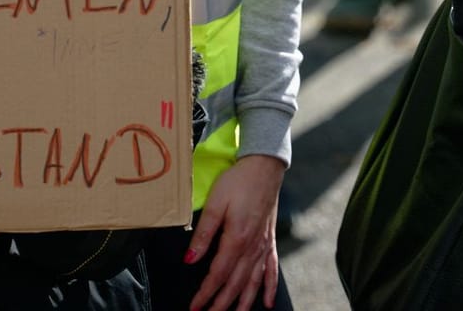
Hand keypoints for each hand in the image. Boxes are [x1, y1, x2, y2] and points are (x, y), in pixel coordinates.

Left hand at [186, 154, 284, 310]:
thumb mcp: (214, 204)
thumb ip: (203, 234)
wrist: (264, 166)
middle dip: (222, 303)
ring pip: (253, 281)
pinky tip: (266, 302)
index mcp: (236, 239)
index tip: (195, 306)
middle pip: (236, 283)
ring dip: (244, 302)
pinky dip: (269, 288)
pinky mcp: (270, 240)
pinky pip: (271, 270)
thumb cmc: (238, 181)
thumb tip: (190, 259)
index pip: (219, 274)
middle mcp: (252, 246)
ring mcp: (263, 245)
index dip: (206, 293)